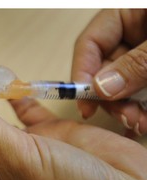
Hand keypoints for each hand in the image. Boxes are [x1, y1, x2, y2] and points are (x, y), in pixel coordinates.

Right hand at [72, 9, 146, 135]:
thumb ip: (136, 62)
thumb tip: (102, 88)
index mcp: (126, 12)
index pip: (90, 44)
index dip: (82, 74)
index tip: (86, 103)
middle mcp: (131, 33)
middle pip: (106, 68)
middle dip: (111, 97)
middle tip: (122, 117)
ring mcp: (143, 52)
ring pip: (125, 82)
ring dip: (129, 106)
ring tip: (139, 122)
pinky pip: (142, 88)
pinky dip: (143, 105)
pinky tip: (145, 118)